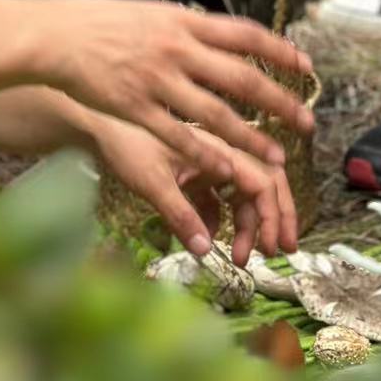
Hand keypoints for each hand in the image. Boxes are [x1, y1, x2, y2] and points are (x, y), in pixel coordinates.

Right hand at [39, 0, 313, 177]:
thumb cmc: (99, 23)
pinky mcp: (135, 106)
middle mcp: (176, 48)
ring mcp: (156, 78)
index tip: (307, 67)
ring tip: (276, 158)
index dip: (279, 51)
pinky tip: (226, 170)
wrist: (53, 36)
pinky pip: (178, 135)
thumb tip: (213, 33)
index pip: (245, 33)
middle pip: (241, 78)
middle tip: (307, 123)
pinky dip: (205, 154)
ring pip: (216, 113)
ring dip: (250, 138)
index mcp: (182, 20)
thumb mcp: (149, 14)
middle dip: (279, 102)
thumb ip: (182, 29)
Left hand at [88, 114, 298, 261]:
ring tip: (241, 256)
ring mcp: (208, 159)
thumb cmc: (125, 144)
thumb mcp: (152, 181)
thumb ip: (180, 215)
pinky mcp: (194, 170)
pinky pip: (219, 196)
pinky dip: (222, 218)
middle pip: (264, 181)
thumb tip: (206, 250)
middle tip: (281, 251)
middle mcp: (220, 150)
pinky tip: (211, 239)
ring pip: (243, 191)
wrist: (98, 125)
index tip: (271, 248)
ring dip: (248, 223)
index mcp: (218, 146)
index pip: (262, 180)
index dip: (273, 215)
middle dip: (276, 216)